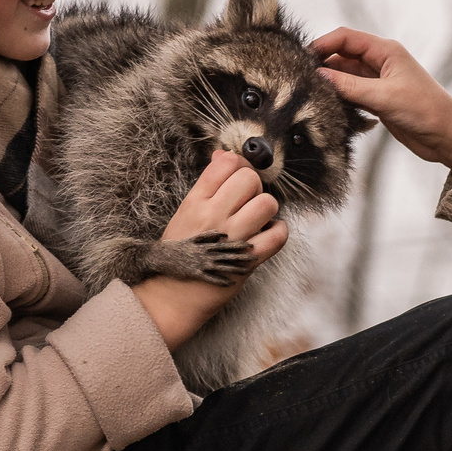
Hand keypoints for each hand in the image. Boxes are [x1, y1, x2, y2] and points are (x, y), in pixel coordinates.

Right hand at [131, 150, 288, 350]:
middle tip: (247, 201)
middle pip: (250, 179)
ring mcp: (232, 239)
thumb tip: (224, 155)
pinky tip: (266, 234)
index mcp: (195, 202)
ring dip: (267, 209)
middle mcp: (213, 216)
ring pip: (268, 203)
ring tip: (256, 218)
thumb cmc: (180, 252)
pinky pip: (278, 235)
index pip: (226, 163)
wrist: (173, 295)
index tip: (238, 176)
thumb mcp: (185, 213)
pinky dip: (278, 232)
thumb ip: (207, 186)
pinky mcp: (247, 262)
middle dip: (254, 186)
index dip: (238, 164)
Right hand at [309, 26, 451, 169]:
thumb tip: (317, 76)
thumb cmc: (425, 111)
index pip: (346, 38)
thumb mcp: (383, 97)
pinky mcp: (378, 99)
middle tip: (301, 80)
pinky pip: (351, 93)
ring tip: (311, 95)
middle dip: (322, 65)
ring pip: (345, 76)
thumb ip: (349, 86)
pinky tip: (328, 106)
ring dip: (330, 84)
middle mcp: (381, 62)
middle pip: (342, 56)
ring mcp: (378, 81)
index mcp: (386, 51)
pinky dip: (339, 98)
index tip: (302, 58)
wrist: (447, 136)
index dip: (323, 44)